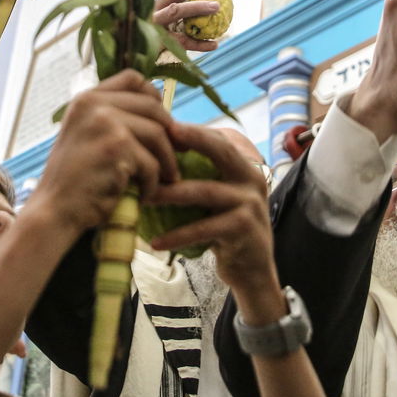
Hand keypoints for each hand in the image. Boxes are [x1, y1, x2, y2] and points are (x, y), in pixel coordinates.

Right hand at [32, 70, 179, 233]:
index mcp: (86, 98)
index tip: (162, 120)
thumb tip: (160, 109)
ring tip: (163, 178)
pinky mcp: (117, 148)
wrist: (55, 210)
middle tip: (175, 154)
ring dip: (166, 161)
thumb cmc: (75, 178)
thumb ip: (111, 117)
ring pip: (157, 135)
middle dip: (169, 133)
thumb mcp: (86, 134)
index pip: (132, 78)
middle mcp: (94, 105)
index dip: (153, 97)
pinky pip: (152, 164)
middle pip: (152, 107)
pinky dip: (152, 184)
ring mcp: (105, 124)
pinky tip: (143, 194)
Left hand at [148, 124, 277, 296]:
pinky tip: (155, 242)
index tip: (163, 126)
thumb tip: (157, 155)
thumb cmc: (225, 229)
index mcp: (245, 167)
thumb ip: (201, 176)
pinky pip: (203, 229)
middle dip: (191, 140)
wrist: (252, 269)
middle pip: (221, 151)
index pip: (219, 139)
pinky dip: (177, 235)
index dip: (192, 131)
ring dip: (171, 193)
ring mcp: (250, 204)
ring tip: (144, 197)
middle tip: (159, 139)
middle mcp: (252, 179)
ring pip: (205, 191)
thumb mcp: (218, 198)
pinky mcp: (243, 229)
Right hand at [153, 0, 223, 51]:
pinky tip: (215, 44)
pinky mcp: (157, 41)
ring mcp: (154, 23)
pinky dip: (199, 44)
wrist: (140, 57)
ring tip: (217, 7)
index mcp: (160, 2)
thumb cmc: (163, 32)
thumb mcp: (173, 14)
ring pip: (176, 11)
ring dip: (197, 6)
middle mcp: (155, 8)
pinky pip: (181, 41)